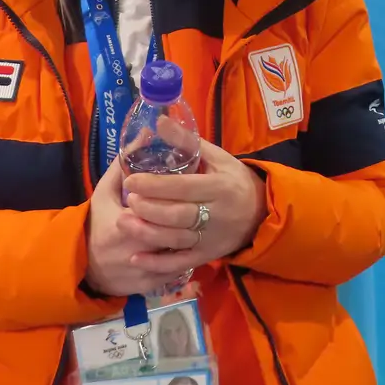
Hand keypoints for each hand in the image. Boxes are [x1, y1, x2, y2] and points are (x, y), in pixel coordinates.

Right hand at [84, 160, 199, 296]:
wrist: (79, 265)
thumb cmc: (95, 222)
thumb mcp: (104, 192)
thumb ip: (124, 164)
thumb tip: (147, 132)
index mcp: (122, 224)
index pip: (156, 209)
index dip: (174, 197)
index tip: (189, 185)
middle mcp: (134, 250)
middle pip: (171, 232)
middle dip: (188, 218)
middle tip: (204, 202)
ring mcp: (142, 270)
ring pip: (177, 254)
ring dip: (191, 238)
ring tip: (205, 220)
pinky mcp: (147, 285)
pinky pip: (174, 271)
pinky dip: (185, 257)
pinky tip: (195, 242)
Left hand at [120, 140, 267, 277]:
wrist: (260, 213)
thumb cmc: (234, 180)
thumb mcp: (218, 157)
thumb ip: (187, 141)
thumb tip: (159, 121)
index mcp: (220, 187)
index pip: (184, 187)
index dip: (155, 185)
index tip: (130, 181)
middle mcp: (216, 214)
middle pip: (178, 215)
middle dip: (149, 209)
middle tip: (127, 200)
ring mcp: (211, 238)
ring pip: (176, 239)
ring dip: (147, 233)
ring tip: (123, 222)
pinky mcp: (206, 256)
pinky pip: (180, 263)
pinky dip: (157, 263)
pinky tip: (135, 257)